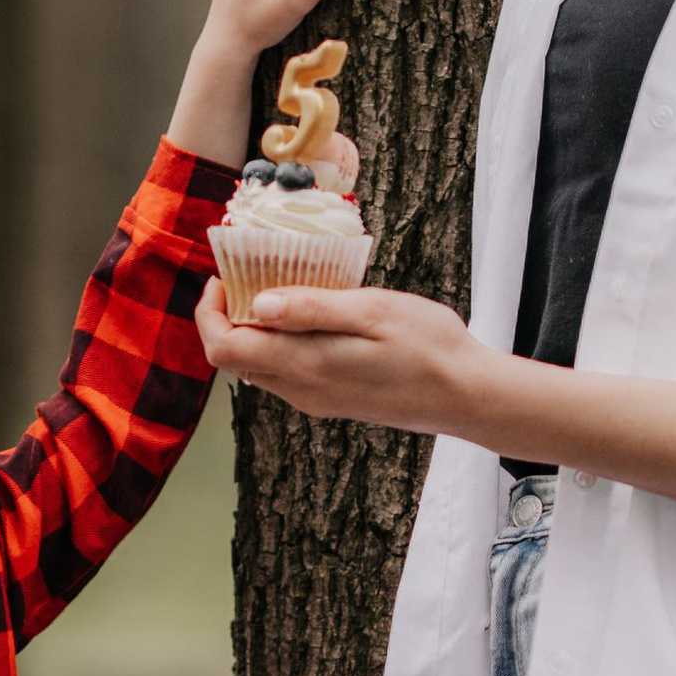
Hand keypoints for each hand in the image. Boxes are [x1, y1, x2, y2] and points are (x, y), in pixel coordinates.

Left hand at [197, 278, 482, 435]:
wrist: (466, 396)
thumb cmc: (427, 347)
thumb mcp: (371, 311)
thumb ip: (312, 308)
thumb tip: (257, 303)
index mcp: (303, 365)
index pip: (223, 347)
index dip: (209, 312)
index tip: (224, 275)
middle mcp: (300, 390)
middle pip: (234, 359)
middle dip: (227, 316)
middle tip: (250, 274)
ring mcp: (315, 400)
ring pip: (258, 366)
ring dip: (254, 329)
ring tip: (280, 288)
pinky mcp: (331, 402)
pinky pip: (285, 373)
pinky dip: (279, 343)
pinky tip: (310, 316)